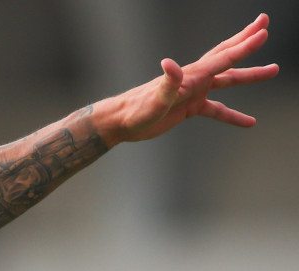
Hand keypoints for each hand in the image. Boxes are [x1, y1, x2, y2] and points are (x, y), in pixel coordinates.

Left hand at [103, 13, 278, 144]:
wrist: (120, 122)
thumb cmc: (135, 111)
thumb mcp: (154, 100)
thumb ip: (167, 83)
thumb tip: (169, 64)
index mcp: (191, 76)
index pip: (223, 58)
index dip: (244, 46)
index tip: (263, 32)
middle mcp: (195, 79)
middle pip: (226, 57)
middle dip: (246, 41)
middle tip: (265, 26)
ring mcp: (193, 92)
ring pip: (227, 80)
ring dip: (249, 74)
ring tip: (272, 70)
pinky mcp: (189, 107)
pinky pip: (217, 109)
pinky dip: (232, 115)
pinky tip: (249, 121)